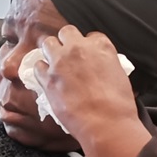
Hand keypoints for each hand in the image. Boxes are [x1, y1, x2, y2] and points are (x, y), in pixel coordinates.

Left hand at [33, 26, 139, 145]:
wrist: (106, 123)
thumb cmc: (118, 104)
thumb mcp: (119, 75)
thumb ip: (105, 63)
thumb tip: (99, 67)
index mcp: (100, 45)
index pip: (90, 36)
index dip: (87, 46)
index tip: (87, 56)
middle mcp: (78, 48)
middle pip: (66, 32)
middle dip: (66, 42)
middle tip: (69, 56)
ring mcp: (60, 61)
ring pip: (48, 43)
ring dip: (51, 52)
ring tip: (56, 65)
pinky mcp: (47, 78)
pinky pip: (38, 66)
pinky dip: (42, 71)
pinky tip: (49, 79)